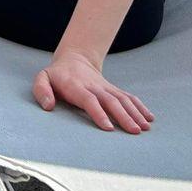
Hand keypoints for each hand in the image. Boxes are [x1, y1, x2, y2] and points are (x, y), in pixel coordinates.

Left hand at [33, 48, 152, 133]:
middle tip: (134, 131)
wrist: (74, 59)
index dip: (99, 113)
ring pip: (123, 100)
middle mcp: (95, 87)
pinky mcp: (113, 90)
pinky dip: (140, 107)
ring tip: (145, 128)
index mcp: (77, 87)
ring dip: (135, 113)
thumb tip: (48, 106)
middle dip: (124, 117)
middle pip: (111, 101)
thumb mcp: (42, 78)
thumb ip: (42, 90)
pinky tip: (149, 118)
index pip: (89, 100)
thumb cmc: (56, 75)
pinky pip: (128, 97)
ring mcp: (106, 88)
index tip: (109, 128)